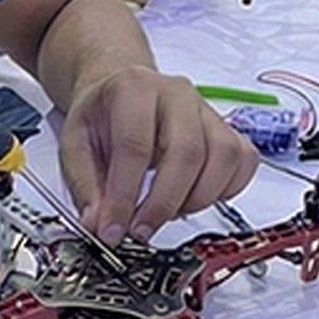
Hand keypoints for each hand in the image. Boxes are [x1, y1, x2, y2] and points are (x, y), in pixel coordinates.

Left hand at [59, 67, 258, 243]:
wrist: (122, 90)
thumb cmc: (102, 115)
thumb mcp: (74, 144)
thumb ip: (85, 185)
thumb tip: (100, 223)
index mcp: (134, 88)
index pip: (135, 146)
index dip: (125, 195)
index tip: (113, 230)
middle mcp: (177, 94)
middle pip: (187, 152)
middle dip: (164, 203)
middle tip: (141, 230)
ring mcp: (207, 110)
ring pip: (223, 157)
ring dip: (197, 199)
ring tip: (166, 213)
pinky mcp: (227, 128)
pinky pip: (243, 161)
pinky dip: (225, 190)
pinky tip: (195, 198)